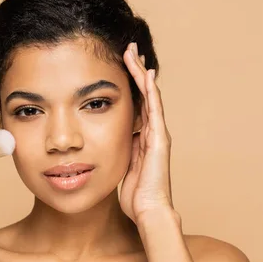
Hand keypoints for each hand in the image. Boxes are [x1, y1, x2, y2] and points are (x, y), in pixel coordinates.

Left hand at [119, 42, 175, 224]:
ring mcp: (158, 133)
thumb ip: (118, 152)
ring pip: (150, 95)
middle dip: (136, 72)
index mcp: (142, 138)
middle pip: (144, 94)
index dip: (129, 85)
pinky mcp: (159, 138)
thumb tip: (103, 143)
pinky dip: (149, 90)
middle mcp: (152, 132)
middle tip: (128, 50)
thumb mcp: (122, 166)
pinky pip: (154, 108)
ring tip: (134, 53)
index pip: (136, 104)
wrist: (149, 211)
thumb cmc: (136, 195)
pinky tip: (145, 73)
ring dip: (141, 74)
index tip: (119, 67)